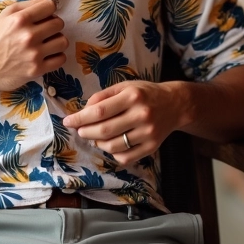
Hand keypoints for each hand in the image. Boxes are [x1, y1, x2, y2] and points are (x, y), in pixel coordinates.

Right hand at [0, 0, 67, 90]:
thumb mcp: (5, 15)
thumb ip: (27, 6)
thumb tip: (49, 4)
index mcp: (20, 19)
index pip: (50, 6)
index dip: (48, 10)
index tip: (44, 16)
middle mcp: (28, 35)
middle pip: (59, 23)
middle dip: (53, 25)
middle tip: (44, 31)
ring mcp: (34, 54)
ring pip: (63, 41)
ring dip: (56, 41)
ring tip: (47, 44)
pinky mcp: (37, 69)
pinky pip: (61, 59)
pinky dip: (56, 57)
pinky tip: (47, 56)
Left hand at [62, 81, 186, 165]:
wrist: (175, 104)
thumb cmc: (145, 93)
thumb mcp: (124, 86)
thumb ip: (103, 96)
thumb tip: (83, 111)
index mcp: (133, 96)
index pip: (100, 111)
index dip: (80, 118)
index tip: (68, 121)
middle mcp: (142, 115)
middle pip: (105, 130)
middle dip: (86, 132)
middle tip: (79, 130)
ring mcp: (148, 133)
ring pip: (113, 146)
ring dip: (98, 143)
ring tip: (95, 136)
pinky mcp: (152, 147)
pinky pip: (126, 157)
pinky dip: (113, 153)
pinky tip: (111, 144)